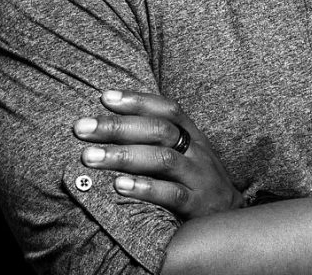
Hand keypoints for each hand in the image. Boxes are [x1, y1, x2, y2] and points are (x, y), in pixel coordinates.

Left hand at [73, 89, 243, 218]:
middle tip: (82, 128)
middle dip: (118, 127)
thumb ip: (158, 137)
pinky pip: (170, 194)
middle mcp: (196, 150)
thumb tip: (111, 121)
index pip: (166, 108)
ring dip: (123, 156)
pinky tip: (119, 186)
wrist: (229, 214)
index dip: (137, 100)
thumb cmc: (195, 178)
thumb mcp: (186, 151)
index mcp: (192, 134)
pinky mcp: (196, 204)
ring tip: (91, 156)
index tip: (105, 96)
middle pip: (159, 131)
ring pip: (162, 159)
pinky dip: (145, 188)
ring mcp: (198, 176)